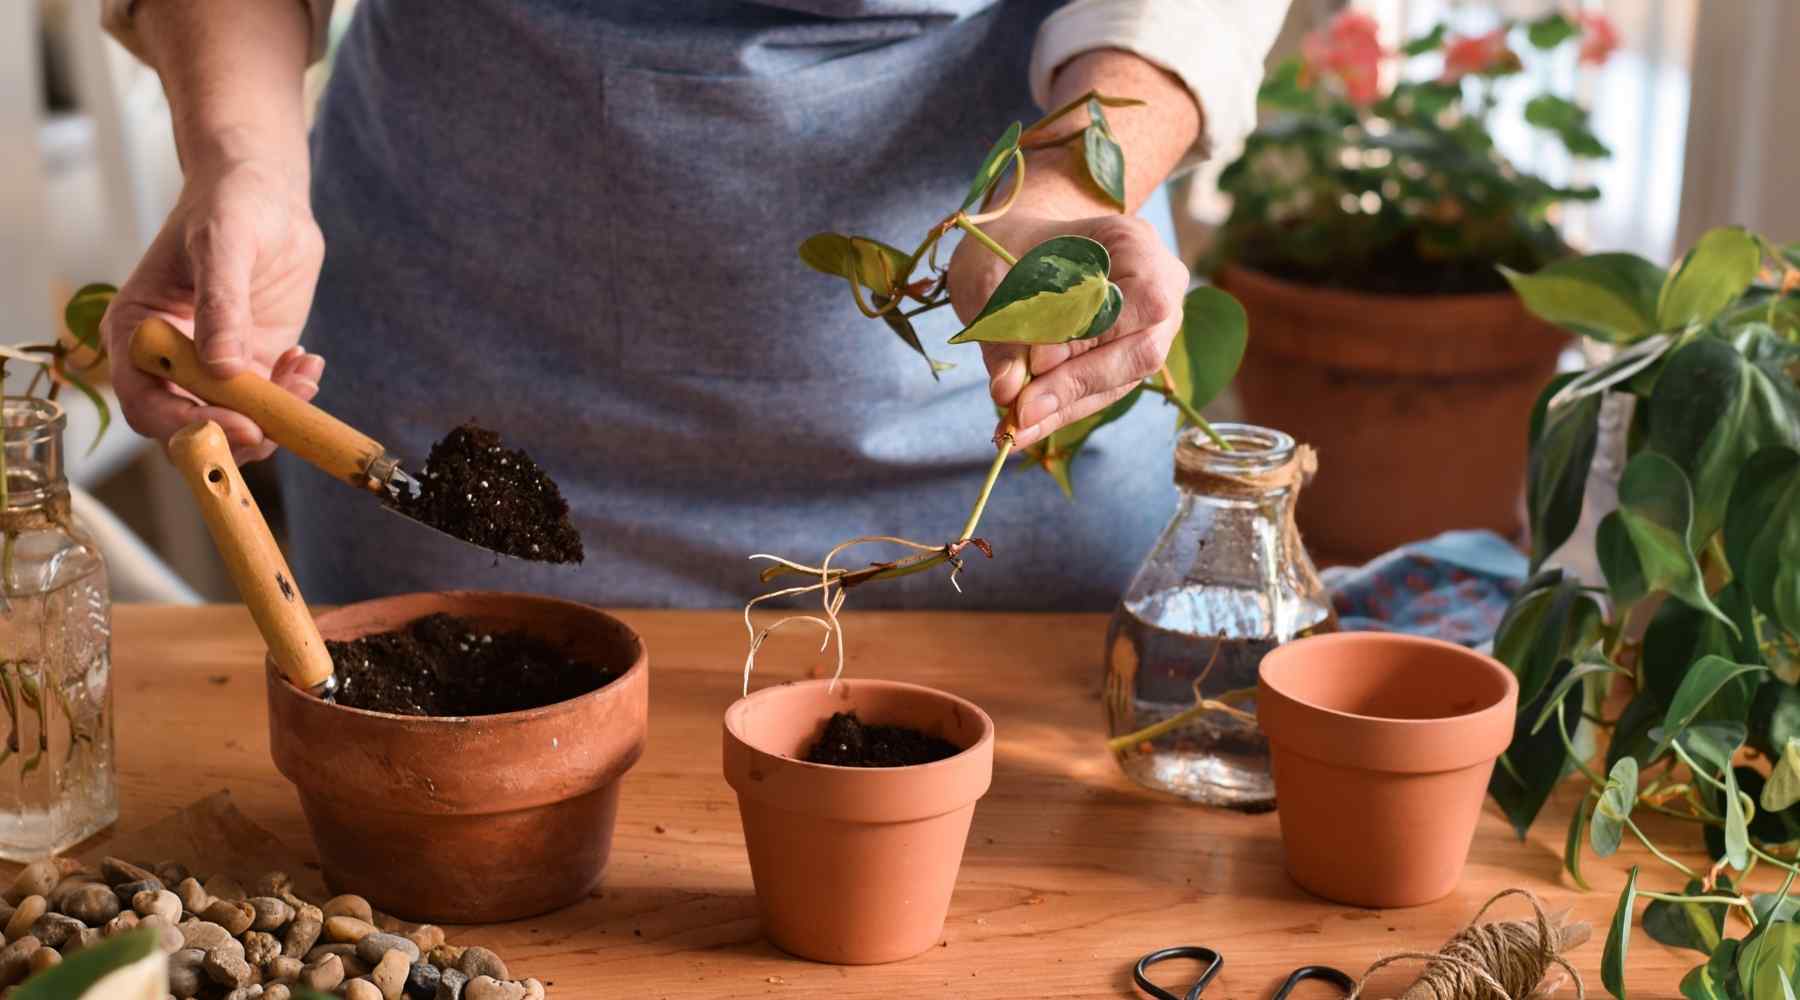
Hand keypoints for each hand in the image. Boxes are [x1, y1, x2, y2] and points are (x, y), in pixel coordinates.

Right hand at [102, 151, 325, 462]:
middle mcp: (169, 360)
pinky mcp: (254, 365)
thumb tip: (221, 368)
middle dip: (236, 435)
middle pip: (189, 427)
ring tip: (304, 376)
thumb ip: (221, 305)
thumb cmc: (228, 205)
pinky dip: (294, 398)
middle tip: (280, 424)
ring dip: (274, 417)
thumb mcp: (222, 244)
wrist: (265, 193)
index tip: (239, 425)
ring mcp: (213, 367)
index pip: (146, 402)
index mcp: (138, 332)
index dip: (187, 424)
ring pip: (235, 424)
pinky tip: (308, 362)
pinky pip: (271, 404)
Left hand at [947, 211, 1187, 449]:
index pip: (1142, 299)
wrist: (1015, 248)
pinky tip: (1021, 428)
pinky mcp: (1125, 361)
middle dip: (1077, 382)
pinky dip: (1058, 411)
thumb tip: (1008, 390)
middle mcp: (1159, 287)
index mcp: (1134, 243)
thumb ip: (1004, 330)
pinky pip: (1099, 393)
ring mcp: (1149, 328)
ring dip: (1064, 406)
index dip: (1095, 334)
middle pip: (1141, 349)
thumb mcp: (992, 276)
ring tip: (1013, 428)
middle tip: (1020, 409)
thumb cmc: (1005, 247)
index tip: (1038, 361)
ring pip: (1121, 380)